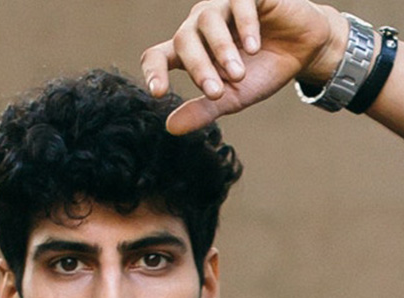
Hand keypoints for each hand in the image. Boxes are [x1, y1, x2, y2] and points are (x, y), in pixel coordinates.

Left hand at [141, 0, 347, 133]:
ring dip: (221, 50)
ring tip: (238, 74)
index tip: (159, 93)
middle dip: (198, 68)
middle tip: (216, 92)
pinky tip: (254, 47)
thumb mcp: (231, 99)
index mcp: (189, 52)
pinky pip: (239, 1)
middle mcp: (200, 26)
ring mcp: (222, 6)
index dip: (153, 72)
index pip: (158, 56)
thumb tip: (170, 127)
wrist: (301, 52)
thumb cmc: (259, 74)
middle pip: (184, 41)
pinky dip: (244, 25)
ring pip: (207, 20)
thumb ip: (202, 110)